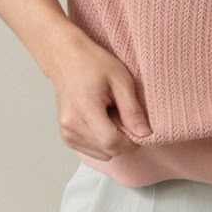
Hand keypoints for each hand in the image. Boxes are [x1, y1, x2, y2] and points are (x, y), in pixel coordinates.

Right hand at [44, 27, 151, 161]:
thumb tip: (145, 133)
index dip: (131, 141)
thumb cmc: (91, 63)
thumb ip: (132, 110)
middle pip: (108, 151)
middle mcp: (71, 126)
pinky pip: (93, 150)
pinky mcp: (66, 137)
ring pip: (102, 154)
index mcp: (84, 110)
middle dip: (123, 139)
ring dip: (112, 140)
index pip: (112, 143)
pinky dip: (102, 141)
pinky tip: (101, 120)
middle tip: (124, 115)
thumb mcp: (121, 80)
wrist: (66, 58)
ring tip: (110, 115)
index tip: (140, 130)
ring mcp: (66, 133)